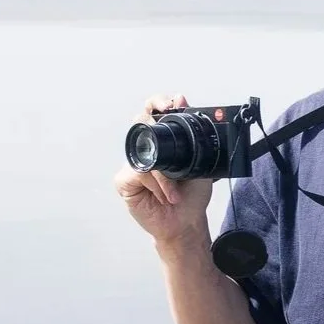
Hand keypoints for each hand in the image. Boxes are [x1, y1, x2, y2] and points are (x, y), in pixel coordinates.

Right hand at [114, 94, 214, 249]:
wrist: (187, 222)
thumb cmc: (191, 195)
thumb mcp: (199, 161)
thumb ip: (192, 135)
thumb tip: (184, 103)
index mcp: (162, 142)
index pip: (153, 112)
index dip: (159, 101)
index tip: (173, 102)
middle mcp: (145, 150)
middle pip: (140, 122)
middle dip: (153, 121)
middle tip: (166, 122)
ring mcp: (132, 165)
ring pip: (143, 154)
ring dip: (163, 174)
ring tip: (175, 191)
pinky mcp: (124, 182)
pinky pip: (138, 174)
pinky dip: (155, 185)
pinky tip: (164, 196)